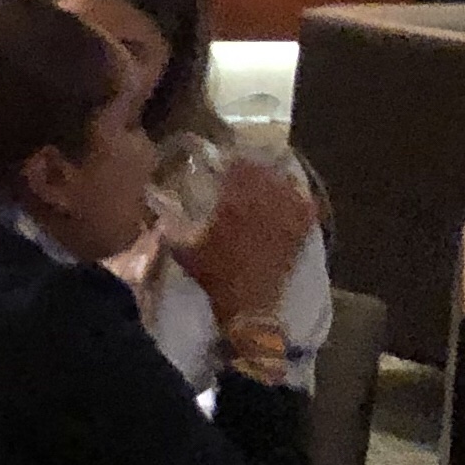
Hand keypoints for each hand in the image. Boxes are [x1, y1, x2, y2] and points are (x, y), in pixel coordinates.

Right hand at [168, 153, 313, 329]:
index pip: (238, 171)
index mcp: (235, 205)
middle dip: (255, 167)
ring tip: (268, 176)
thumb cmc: (216, 277)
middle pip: (264, 174)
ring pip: (286, 186)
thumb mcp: (185, 251)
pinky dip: (301, 198)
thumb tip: (158, 207)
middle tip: (246, 165)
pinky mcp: (299, 233)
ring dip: (277, 178)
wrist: (250, 305)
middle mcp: (263, 206)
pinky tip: (295, 195)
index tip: (225, 160)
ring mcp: (285, 218)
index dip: (233, 162)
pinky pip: (306, 207)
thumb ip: (171, 227)